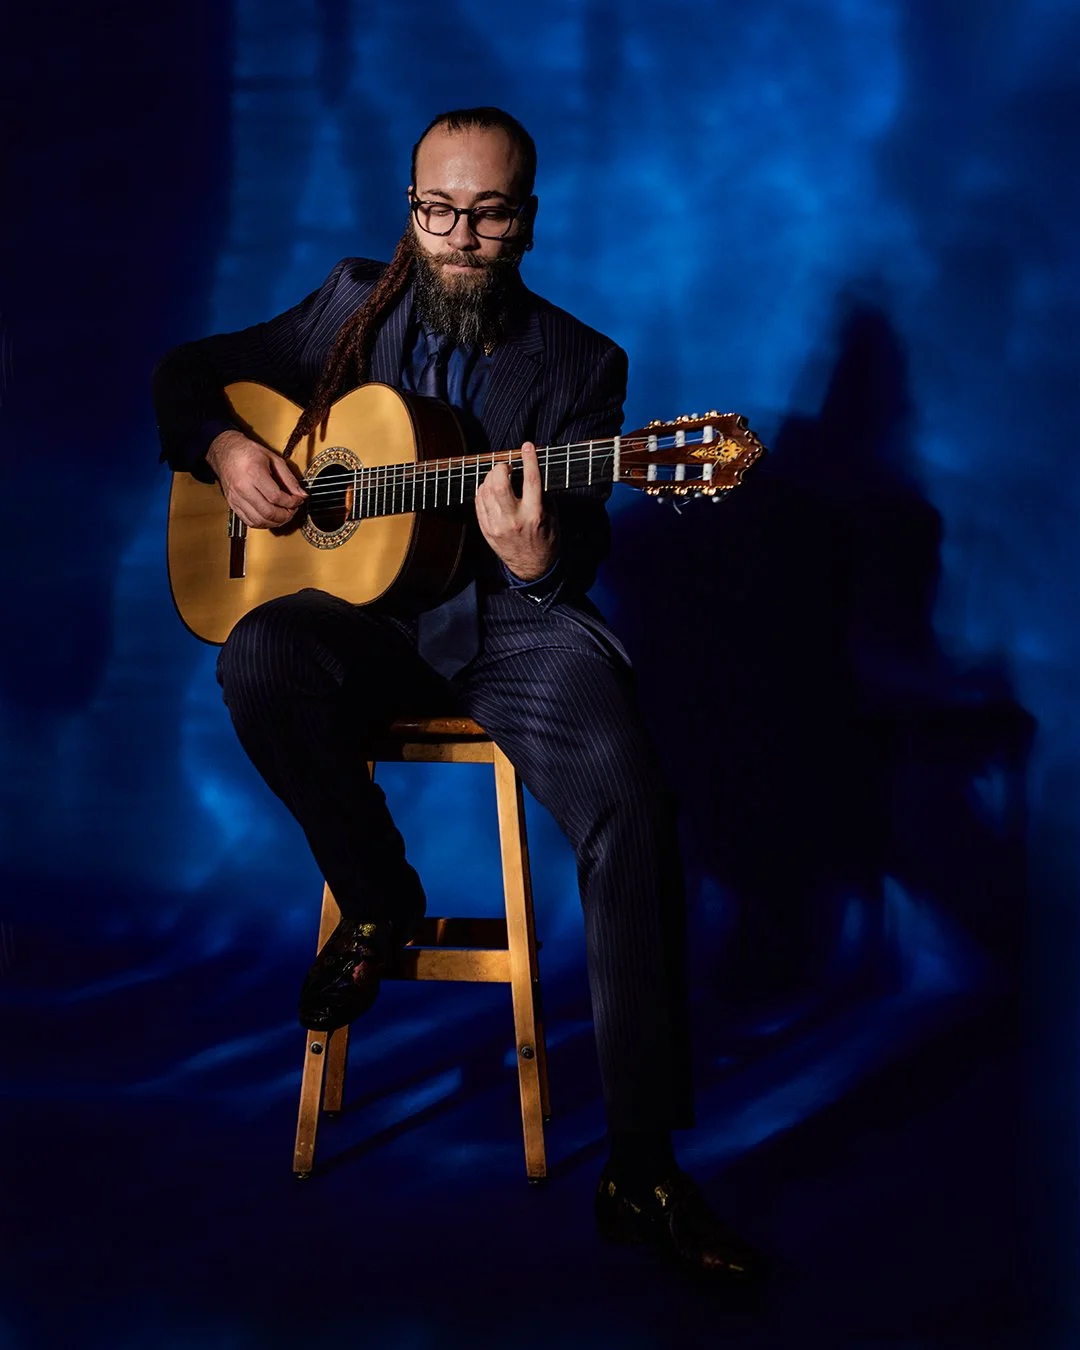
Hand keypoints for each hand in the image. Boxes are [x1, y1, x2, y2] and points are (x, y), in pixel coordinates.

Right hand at [206, 430, 307, 527]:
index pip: (276, 497)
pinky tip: (270, 518)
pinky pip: (248, 522)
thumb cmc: (248, 452)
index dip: (291, 502)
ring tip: (283, 515)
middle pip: (268, 512)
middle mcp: (243, 487)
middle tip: (293, 510)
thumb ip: (288, 478)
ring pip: (258, 521)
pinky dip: (262, 524)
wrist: (226, 452)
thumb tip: (301, 493)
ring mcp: (236, 498)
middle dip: (285, 515)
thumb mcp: (273, 459)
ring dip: (275, 522)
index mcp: (253, 473)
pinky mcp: (233, 504)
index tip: (298, 500)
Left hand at [475, 443, 557, 580]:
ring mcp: (497, 526)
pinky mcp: (486, 531)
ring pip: (485, 491)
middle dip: (501, 467)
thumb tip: (529, 471)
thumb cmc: (546, 540)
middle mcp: (513, 520)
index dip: (529, 459)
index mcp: (534, 515)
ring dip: (490, 477)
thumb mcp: (551, 516)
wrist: (533, 569)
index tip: (528, 446)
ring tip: (499, 476)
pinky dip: (482, 490)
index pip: (531, 480)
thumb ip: (540, 494)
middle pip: (499, 484)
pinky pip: (478, 502)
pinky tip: (490, 488)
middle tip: (506, 466)